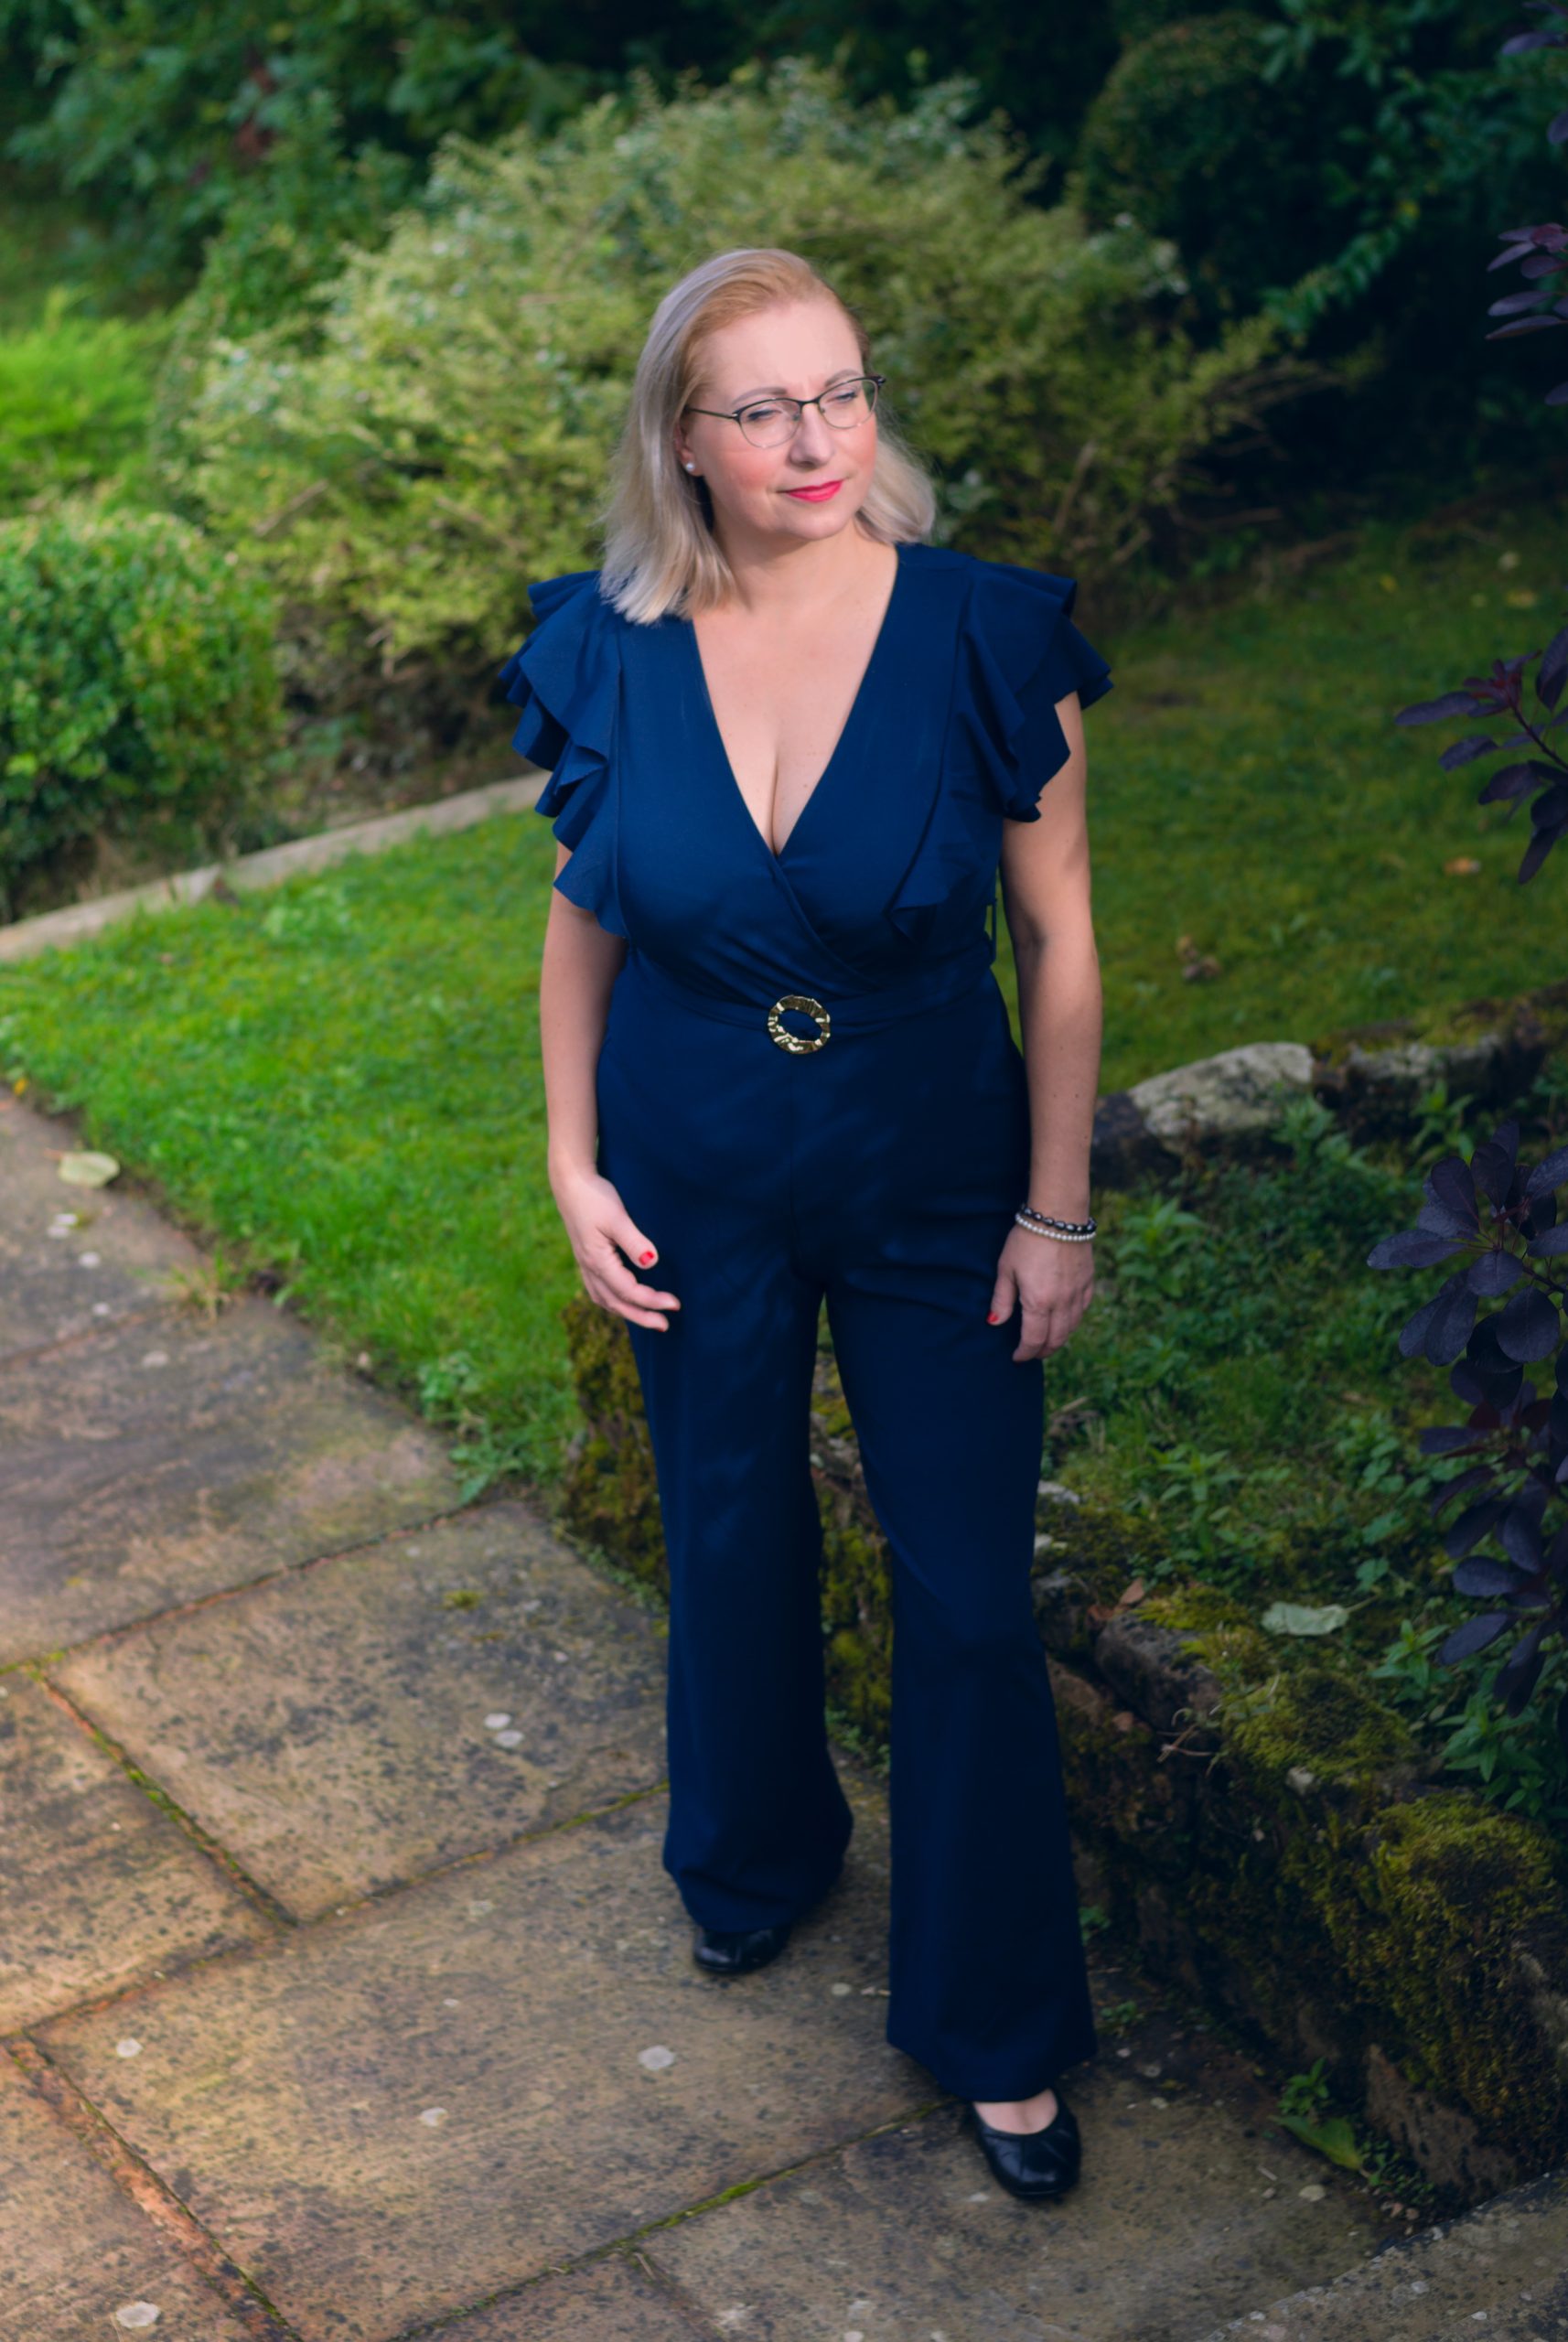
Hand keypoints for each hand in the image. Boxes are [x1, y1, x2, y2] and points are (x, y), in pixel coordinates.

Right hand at [552, 1166, 680, 1330]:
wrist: (570, 1181)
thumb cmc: (594, 1196)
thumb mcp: (616, 1217)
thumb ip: (634, 1241)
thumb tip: (651, 1263)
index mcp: (597, 1260)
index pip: (628, 1291)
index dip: (652, 1300)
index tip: (675, 1304)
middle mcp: (589, 1267)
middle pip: (616, 1302)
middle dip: (641, 1316)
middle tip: (665, 1326)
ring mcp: (585, 1264)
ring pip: (605, 1299)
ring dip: (627, 1312)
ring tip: (648, 1318)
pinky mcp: (586, 1257)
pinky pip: (599, 1289)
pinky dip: (614, 1300)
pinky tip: (624, 1300)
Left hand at [987, 1223, 1093, 1361]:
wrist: (1058, 1215)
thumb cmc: (1026, 1240)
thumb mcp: (1006, 1269)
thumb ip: (1001, 1299)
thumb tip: (994, 1323)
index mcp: (1038, 1302)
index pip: (1033, 1340)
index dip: (1025, 1353)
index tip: (1017, 1357)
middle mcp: (1061, 1303)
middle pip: (1056, 1339)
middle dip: (1043, 1351)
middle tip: (1032, 1354)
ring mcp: (1078, 1293)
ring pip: (1072, 1327)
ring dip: (1059, 1339)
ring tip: (1047, 1341)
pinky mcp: (1088, 1282)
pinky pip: (1082, 1310)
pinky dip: (1073, 1321)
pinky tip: (1065, 1320)